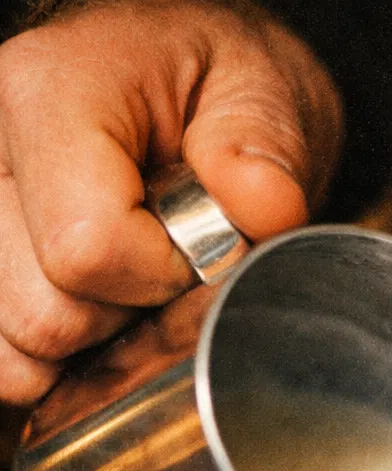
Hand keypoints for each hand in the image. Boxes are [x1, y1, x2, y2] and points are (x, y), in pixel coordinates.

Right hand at [0, 0, 341, 403]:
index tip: (200, 249)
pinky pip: (10, 365)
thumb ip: (263, 152)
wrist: (190, 80)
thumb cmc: (217, 83)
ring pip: (22, 350)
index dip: (161, 277)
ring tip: (137, 276)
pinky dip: (66, 361)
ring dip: (96, 341)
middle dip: (129, 316)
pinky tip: (106, 309)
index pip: (87, 248)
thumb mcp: (263, 92)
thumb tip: (264, 208)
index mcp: (52, 92)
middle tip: (171, 262)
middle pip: (46, 313)